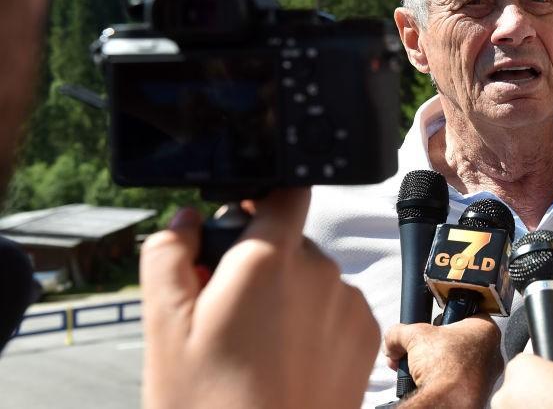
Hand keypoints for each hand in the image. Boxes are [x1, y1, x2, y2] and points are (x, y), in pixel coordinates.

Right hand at [140, 188, 379, 408]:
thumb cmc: (207, 403)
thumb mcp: (163, 328)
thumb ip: (169, 255)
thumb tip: (189, 218)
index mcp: (268, 258)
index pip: (284, 189)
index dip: (258, 198)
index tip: (237, 224)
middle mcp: (319, 270)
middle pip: (289, 241)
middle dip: (257, 263)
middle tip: (224, 311)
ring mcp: (348, 302)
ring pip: (311, 277)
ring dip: (286, 294)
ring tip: (254, 347)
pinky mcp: (366, 334)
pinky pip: (336, 307)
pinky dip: (314, 321)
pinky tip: (286, 360)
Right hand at [383, 316, 501, 408]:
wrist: (447, 402)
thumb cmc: (444, 366)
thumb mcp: (413, 336)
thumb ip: (399, 332)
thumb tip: (392, 341)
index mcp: (486, 329)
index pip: (465, 314)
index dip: (444, 318)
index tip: (433, 326)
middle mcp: (492, 352)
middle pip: (457, 340)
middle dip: (434, 346)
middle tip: (420, 350)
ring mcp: (487, 375)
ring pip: (457, 362)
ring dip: (435, 364)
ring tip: (419, 368)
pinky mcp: (479, 394)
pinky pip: (458, 382)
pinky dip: (441, 381)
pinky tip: (427, 383)